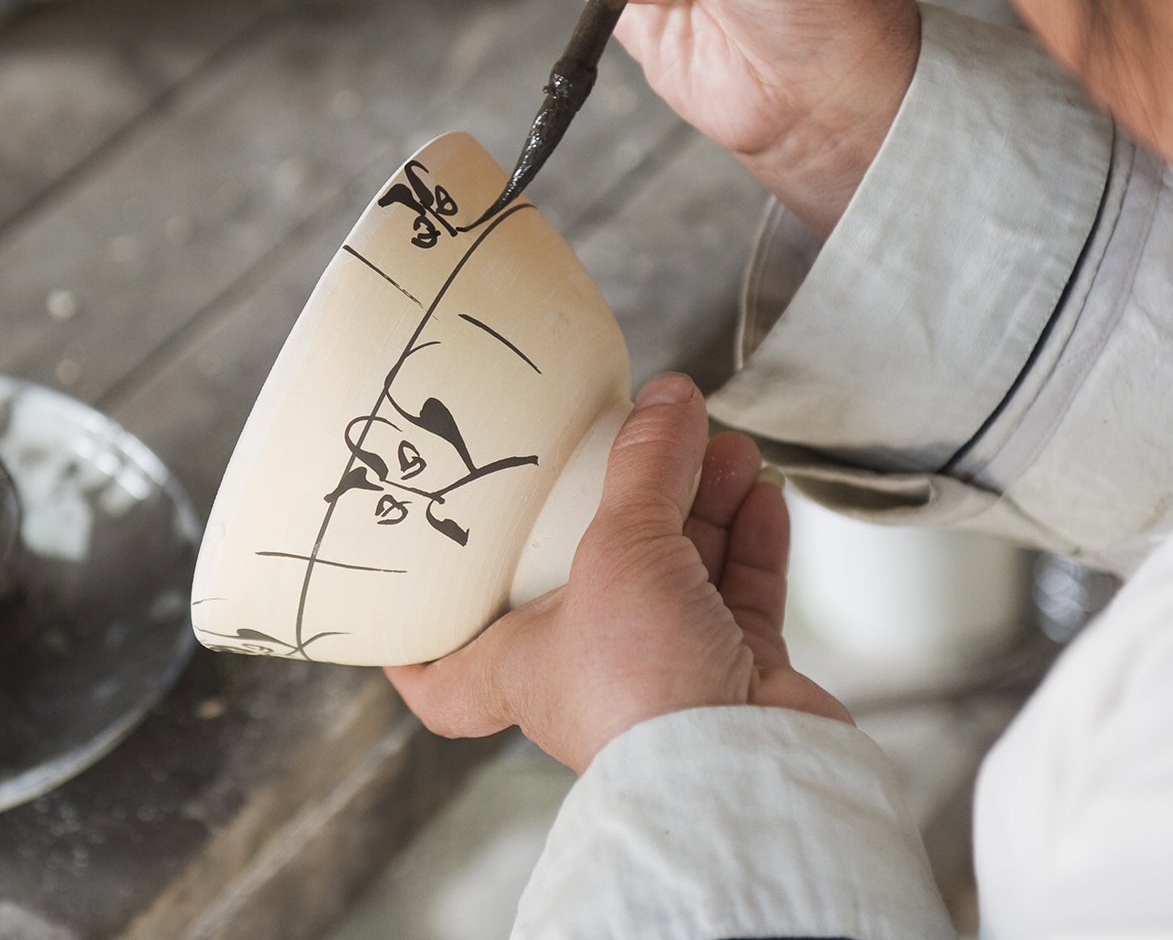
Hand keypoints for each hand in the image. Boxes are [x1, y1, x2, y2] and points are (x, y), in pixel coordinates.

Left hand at [386, 374, 847, 773]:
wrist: (745, 774)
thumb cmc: (644, 692)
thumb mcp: (620, 551)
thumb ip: (645, 468)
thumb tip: (669, 399)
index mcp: (520, 666)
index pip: (442, 672)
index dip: (416, 639)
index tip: (411, 582)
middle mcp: (590, 671)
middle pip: (595, 576)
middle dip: (628, 505)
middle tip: (648, 440)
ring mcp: (668, 675)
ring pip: (680, 572)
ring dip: (704, 506)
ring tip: (725, 444)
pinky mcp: (739, 678)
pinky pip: (741, 594)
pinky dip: (752, 541)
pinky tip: (761, 491)